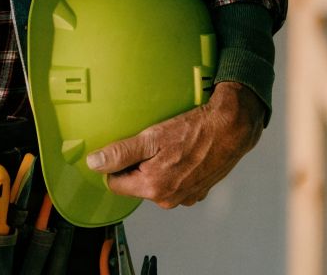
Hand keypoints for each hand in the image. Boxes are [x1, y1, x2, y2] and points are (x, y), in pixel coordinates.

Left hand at [85, 81, 265, 208]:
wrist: (231, 128)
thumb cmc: (194, 131)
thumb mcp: (151, 138)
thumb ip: (120, 153)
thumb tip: (94, 163)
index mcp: (154, 188)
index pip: (115, 183)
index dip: (116, 165)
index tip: (127, 149)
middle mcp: (169, 199)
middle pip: (135, 183)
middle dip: (137, 165)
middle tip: (150, 144)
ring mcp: (185, 196)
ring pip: (155, 182)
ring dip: (155, 166)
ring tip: (168, 146)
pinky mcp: (197, 191)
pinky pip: (174, 181)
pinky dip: (173, 168)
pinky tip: (181, 152)